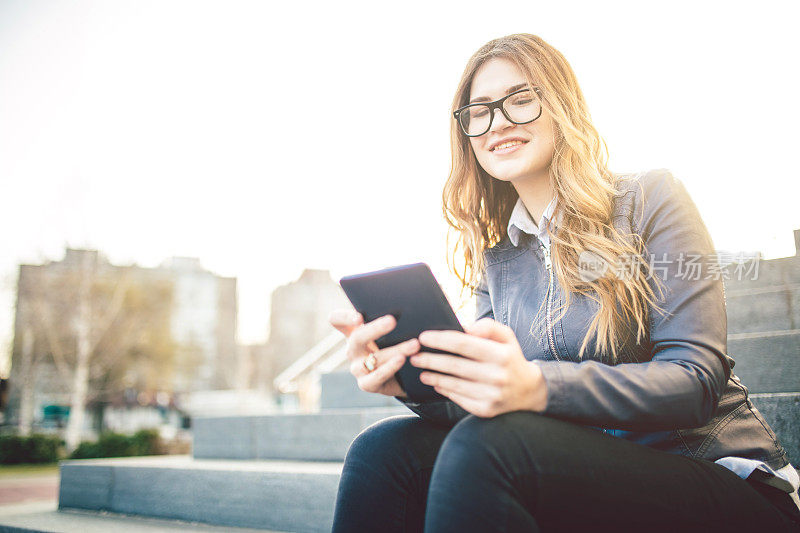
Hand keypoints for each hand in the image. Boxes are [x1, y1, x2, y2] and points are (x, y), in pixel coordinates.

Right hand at [328, 309, 418, 398]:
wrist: (403, 378)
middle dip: (375, 329)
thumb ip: (391, 316)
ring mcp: (357, 368)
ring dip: (396, 349)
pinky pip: (376, 377)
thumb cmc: (396, 346)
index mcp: (353, 332)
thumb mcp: (392, 330)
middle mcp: (352, 349)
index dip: (344, 317)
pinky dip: (391, 368)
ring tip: (414, 344)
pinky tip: (403, 360)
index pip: (336, 320)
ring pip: (373, 358)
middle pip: (356, 337)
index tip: (359, 317)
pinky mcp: (367, 384)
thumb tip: (409, 301)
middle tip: (393, 321)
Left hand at [410, 318, 546, 416]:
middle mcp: (497, 376)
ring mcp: (492, 396)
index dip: (441, 339)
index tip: (423, 337)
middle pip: (455, 365)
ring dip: (433, 377)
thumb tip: (465, 326)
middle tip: (413, 355)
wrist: (529, 392)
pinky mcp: (486, 410)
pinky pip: (459, 399)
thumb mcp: (506, 337)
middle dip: (431, 359)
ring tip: (420, 370)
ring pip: (454, 384)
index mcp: (501, 355)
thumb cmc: (510, 358)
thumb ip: (488, 326)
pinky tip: (436, 383)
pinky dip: (445, 390)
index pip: (464, 344)